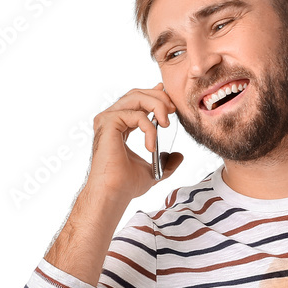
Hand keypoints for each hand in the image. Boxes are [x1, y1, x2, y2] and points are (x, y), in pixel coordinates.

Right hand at [86, 82, 183, 204]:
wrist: (114, 193)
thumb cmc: (126, 185)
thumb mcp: (153, 171)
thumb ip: (166, 162)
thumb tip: (179, 155)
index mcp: (118, 127)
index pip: (136, 102)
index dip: (154, 95)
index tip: (169, 101)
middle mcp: (110, 120)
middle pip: (136, 94)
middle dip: (158, 98)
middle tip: (173, 110)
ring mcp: (107, 120)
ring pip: (136, 97)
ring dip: (157, 106)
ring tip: (166, 124)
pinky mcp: (108, 123)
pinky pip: (136, 115)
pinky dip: (149, 129)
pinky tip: (151, 147)